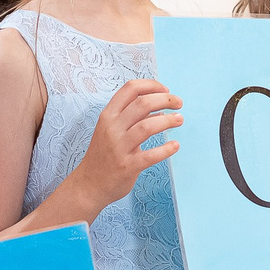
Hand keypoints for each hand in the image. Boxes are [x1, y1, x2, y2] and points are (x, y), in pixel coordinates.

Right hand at [73, 79, 183, 212]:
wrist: (89, 184)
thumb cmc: (104, 155)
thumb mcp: (111, 130)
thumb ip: (132, 117)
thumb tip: (160, 108)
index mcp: (108, 115)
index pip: (130, 89)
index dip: (151, 85)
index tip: (165, 90)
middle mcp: (112, 128)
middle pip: (142, 103)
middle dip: (166, 99)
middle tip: (179, 103)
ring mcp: (119, 147)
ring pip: (148, 126)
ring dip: (169, 120)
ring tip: (180, 120)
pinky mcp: (127, 166)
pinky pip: (151, 155)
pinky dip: (166, 149)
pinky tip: (175, 146)